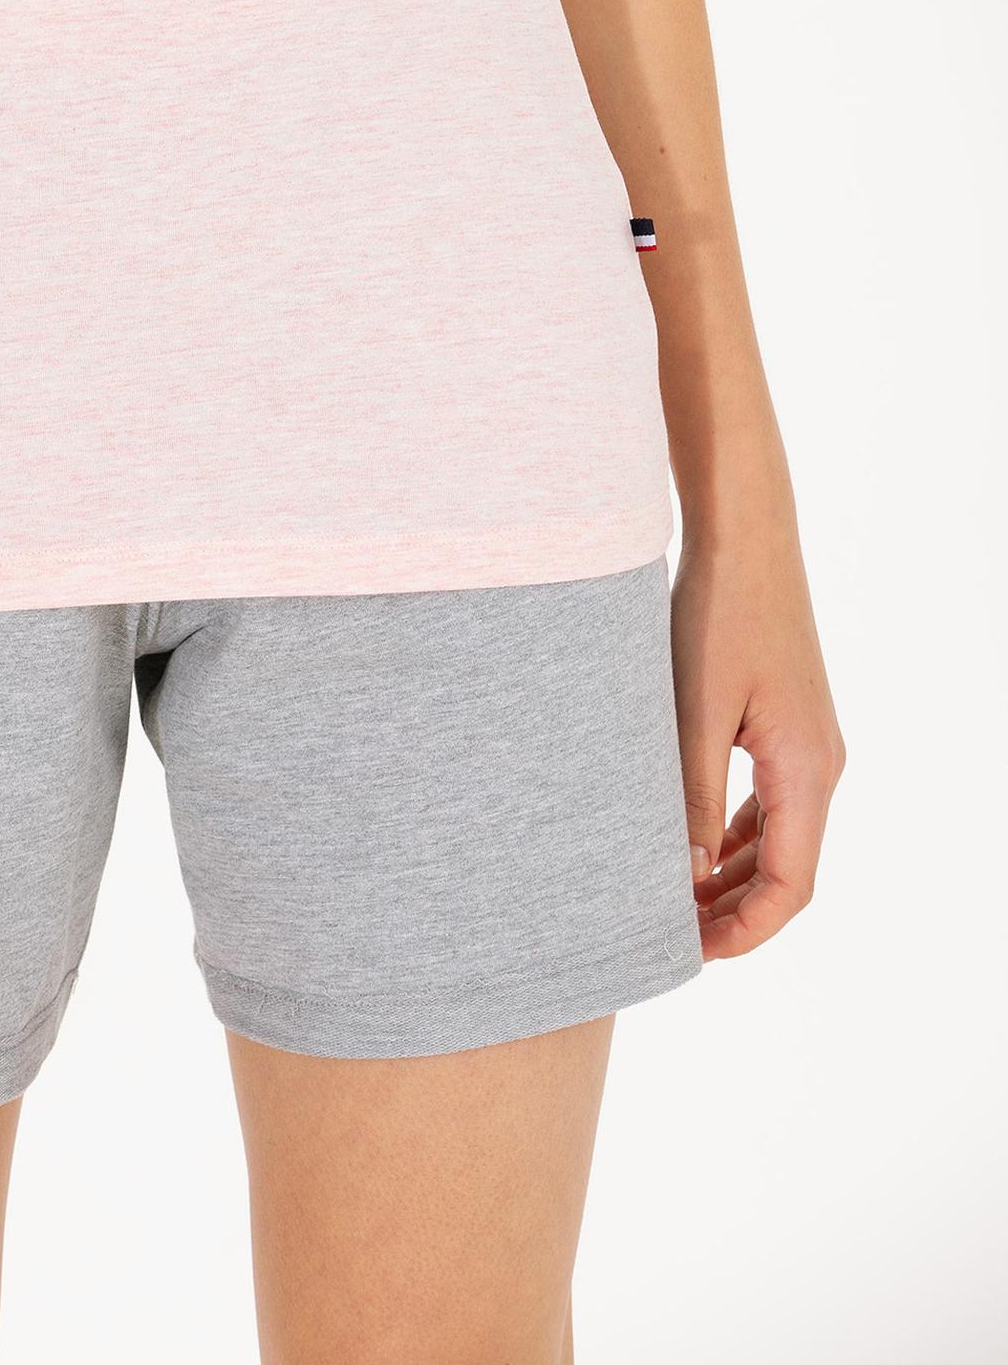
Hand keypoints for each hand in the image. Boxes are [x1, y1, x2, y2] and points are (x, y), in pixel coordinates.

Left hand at [671, 520, 844, 960]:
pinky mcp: (787, 723)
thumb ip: (687, 795)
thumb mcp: (695, 708)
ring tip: (672, 901)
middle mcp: (820, 765)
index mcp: (807, 770)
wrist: (746, 535)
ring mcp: (808, 744)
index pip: (789, 886)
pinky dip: (733, 834)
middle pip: (787, 870)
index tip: (691, 954)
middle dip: (733, 913)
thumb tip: (680, 877)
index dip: (745, 931)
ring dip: (731, 876)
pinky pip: (768, 801)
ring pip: (777, 838)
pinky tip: (689, 845)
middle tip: (670, 938)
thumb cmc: (717, 613)